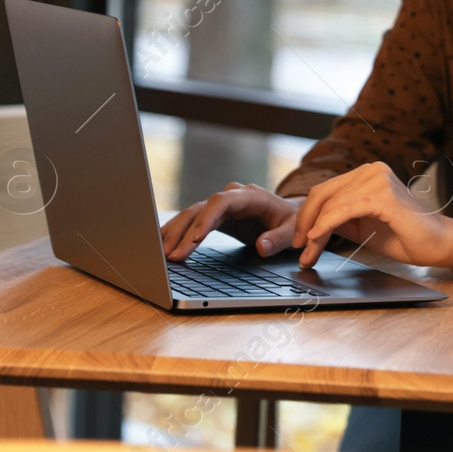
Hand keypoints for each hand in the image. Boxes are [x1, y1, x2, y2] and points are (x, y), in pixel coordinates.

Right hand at [161, 182, 300, 261]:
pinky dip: (176, 232)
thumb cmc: (291, 221)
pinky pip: (191, 221)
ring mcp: (220, 205)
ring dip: (175, 233)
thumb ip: (278, 239)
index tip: (195, 238)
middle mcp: (231, 197)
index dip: (206, 218)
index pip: (221, 202)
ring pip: (191, 215)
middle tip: (171, 255)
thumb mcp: (292, 230)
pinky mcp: (213, 215)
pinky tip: (161, 243)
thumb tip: (261, 247)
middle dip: (184, 232)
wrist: (288, 214)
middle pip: (200, 209)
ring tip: (160, 253)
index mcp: (250, 196)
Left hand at [292, 162, 452, 268]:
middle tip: (299, 249)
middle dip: (304, 223)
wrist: (441, 244)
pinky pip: (343, 211)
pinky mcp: (383, 196)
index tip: (300, 240)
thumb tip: (308, 228)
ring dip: (313, 232)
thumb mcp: (363, 226)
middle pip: (322, 193)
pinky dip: (325, 227)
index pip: (326, 190)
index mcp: (368, 174)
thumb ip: (340, 220)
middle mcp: (372, 170)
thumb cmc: (407, 237)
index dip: (307, 215)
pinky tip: (317, 241)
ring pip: (330, 204)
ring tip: (309, 254)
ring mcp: (378, 180)